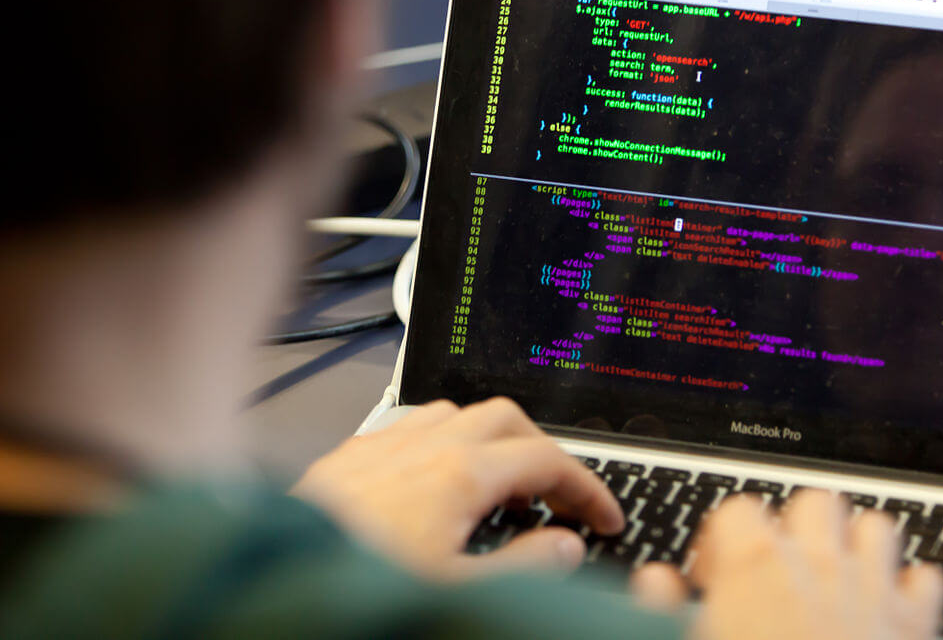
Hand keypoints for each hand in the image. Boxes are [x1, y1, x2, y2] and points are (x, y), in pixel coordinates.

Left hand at [292, 397, 623, 578]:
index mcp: (459, 474)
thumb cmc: (357, 585)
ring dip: (491, 439)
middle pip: (507, 419)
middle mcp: (423, 446)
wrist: (274, 585)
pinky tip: (433, 476)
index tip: (605, 517)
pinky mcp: (347, 457)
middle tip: (558, 496)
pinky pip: (408, 425)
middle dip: (543, 452)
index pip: (547, 461)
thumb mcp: (457, 591)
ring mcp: (382, 446)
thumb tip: (567, 547)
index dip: (587, 488)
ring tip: (500, 482)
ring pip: (456, 412)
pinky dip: (441, 441)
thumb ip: (524, 567)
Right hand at [632, 490, 942, 639]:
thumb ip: (660, 611)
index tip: (714, 577)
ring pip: (874, 527)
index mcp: (755, 569)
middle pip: (813, 504)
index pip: (738, 510)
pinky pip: (924, 580)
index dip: (722, 541)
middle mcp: (818, 566)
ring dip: (856, 548)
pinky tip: (886, 615)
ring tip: (832, 585)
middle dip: (796, 530)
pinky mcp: (915, 625)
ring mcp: (873, 592)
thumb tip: (654, 582)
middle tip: (776, 575)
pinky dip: (908, 589)